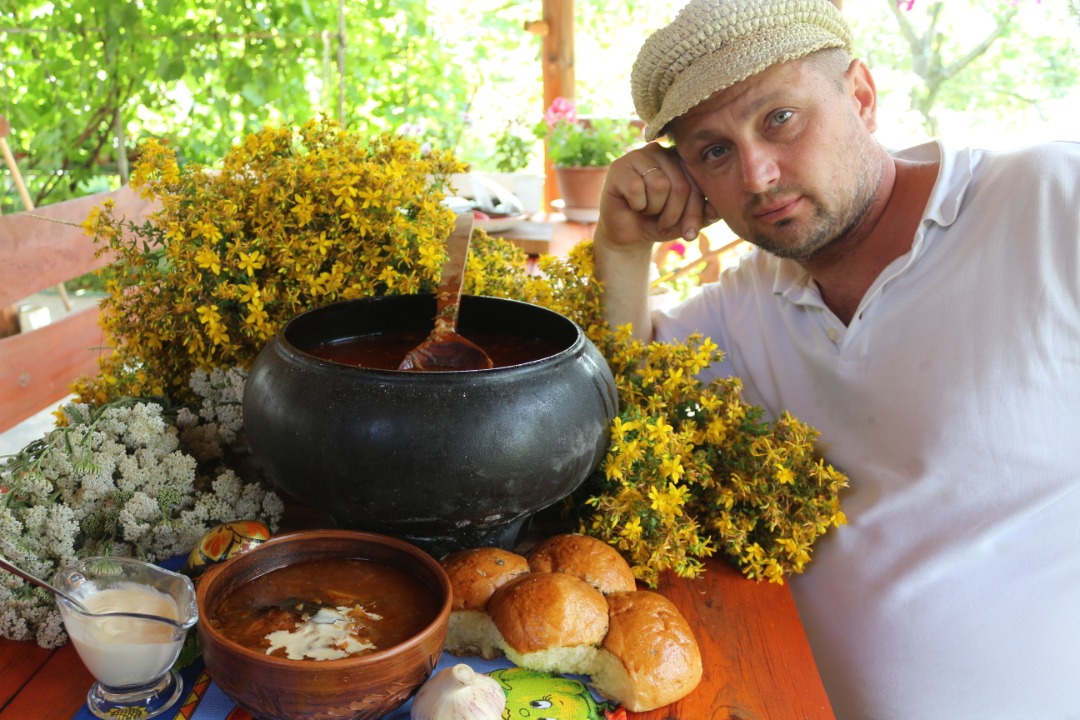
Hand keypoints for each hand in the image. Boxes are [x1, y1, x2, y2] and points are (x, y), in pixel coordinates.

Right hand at [597, 142, 715, 248]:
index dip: (696, 212)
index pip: (698, 183)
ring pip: (659, 185)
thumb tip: (716, 212)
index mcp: (682, 160)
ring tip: (646, 209)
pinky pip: (636, 188)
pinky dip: (636, 205)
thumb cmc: (658, 222)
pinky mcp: (619, 167)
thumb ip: (704, 214)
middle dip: (674, 214)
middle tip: (663, 224)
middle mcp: (662, 152)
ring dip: (653, 208)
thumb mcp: (686, 221)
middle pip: (680, 185)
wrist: (628, 233)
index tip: (690, 234)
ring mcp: (639, 156)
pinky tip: (631, 204)